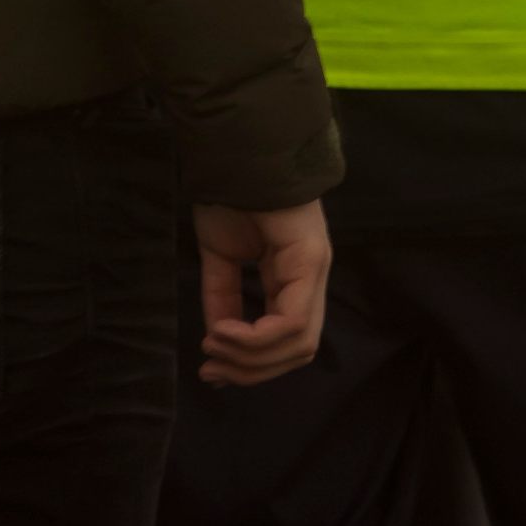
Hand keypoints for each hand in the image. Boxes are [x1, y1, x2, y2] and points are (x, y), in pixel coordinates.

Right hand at [190, 199, 329, 387]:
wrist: (236, 155)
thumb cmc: (231, 197)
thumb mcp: (221, 259)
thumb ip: (224, 299)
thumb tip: (218, 345)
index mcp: (294, 280)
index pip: (287, 342)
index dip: (251, 366)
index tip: (209, 370)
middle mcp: (311, 280)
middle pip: (298, 352)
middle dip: (252, 370)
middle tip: (211, 369)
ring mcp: (315, 270)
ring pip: (299, 344)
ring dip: (251, 357)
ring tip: (214, 345)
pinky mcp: (311, 261)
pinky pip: (293, 321)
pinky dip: (257, 337)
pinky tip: (223, 331)